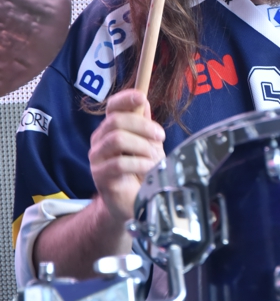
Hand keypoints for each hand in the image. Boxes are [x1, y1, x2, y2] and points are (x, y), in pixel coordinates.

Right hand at [88, 88, 164, 226]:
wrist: (133, 203)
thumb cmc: (141, 171)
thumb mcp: (148, 144)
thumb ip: (144, 124)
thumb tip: (143, 101)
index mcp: (110, 129)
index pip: (111, 107)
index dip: (125, 99)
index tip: (141, 97)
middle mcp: (99, 141)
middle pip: (115, 121)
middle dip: (142, 126)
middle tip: (160, 136)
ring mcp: (97, 159)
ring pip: (116, 139)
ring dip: (141, 146)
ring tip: (154, 157)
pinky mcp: (100, 177)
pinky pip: (118, 164)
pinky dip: (139, 163)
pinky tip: (148, 169)